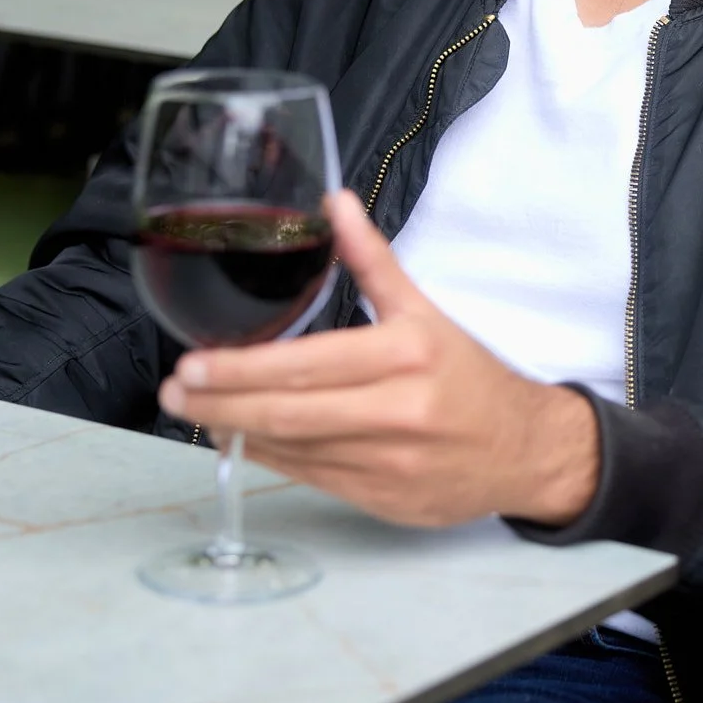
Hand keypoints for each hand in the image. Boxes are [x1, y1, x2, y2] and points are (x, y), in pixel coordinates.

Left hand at [157, 189, 600, 528]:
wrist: (526, 451)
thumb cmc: (471, 377)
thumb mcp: (426, 312)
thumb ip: (372, 261)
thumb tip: (334, 202)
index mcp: (408, 355)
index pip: (307, 365)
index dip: (242, 369)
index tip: (194, 363)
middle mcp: (399, 411)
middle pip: (290, 413)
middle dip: (222, 403)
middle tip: (176, 391)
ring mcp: (390, 463)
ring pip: (295, 450)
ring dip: (239, 431)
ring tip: (199, 411)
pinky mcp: (384, 500)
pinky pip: (312, 478)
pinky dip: (272, 458)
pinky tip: (245, 438)